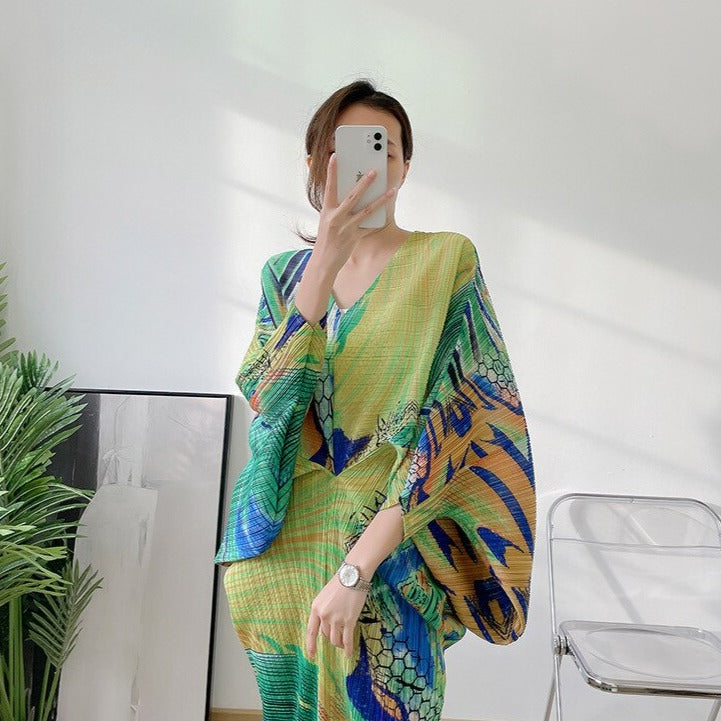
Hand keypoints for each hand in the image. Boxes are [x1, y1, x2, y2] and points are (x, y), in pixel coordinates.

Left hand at [306, 573, 368, 659]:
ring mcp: (336, 619)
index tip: (312, 655)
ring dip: (339, 644)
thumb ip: (323, 610)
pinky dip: (348, 648)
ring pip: (335, 639)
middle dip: (331, 637)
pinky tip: (349, 653)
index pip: (311, 631)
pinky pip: (347, 640)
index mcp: (316, 608)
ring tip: (343, 645)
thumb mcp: (325, 596)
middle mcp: (324, 615)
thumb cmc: (340, 583)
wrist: (353, 575)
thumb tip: (326, 625)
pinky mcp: (349, 620)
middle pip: (325, 634)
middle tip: (337, 638)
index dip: (311, 645)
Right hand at [313, 153, 396, 273]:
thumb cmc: (326, 239)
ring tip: (392, 190)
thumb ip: (336, 207)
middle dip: (365, 183)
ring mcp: (346, 228)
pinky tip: (388, 214)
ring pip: (366, 211)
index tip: (335, 156)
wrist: (324, 262)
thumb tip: (350, 192)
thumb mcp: (326, 220)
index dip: (332, 171)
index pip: (329, 187)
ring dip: (381, 199)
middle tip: (374, 171)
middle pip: (353, 197)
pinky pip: (369, 227)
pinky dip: (379, 221)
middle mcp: (336, 218)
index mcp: (327, 211)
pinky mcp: (354, 238)